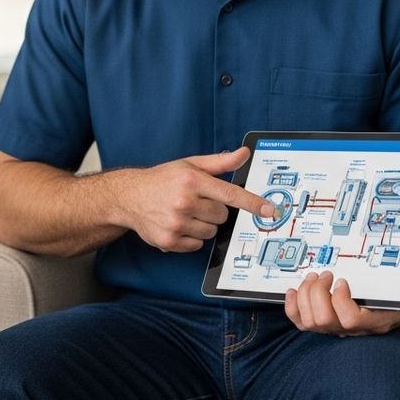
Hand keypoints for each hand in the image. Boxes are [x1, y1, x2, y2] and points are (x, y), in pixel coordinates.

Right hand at [123, 148, 275, 252]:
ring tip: (183, 213)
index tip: (270, 211)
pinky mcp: (169, 241)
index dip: (253, 203)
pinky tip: (177, 225)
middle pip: (222, 216)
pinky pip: (197, 245)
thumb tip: (244, 153)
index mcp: (192, 180)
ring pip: (210, 232)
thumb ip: (219, 162)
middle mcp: (184, 202)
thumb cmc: (162, 179)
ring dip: (202, 225)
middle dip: (214, 210)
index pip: (230, 194)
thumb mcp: (190, 165)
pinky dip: (191, 237)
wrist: (128, 197)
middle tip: (196, 202)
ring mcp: (176, 223)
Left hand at [284, 271, 399, 335]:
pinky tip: (293, 290)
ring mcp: (332, 328)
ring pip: (308, 320)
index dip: (339, 301)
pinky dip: (290, 306)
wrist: (386, 314)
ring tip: (313, 277)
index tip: (342, 280)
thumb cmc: (397, 304)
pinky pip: (298, 322)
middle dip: (317, 293)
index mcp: (371, 323)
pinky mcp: (317, 323)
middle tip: (324, 274)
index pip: (350, 321)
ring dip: (305, 295)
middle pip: (323, 320)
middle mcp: (350, 330)